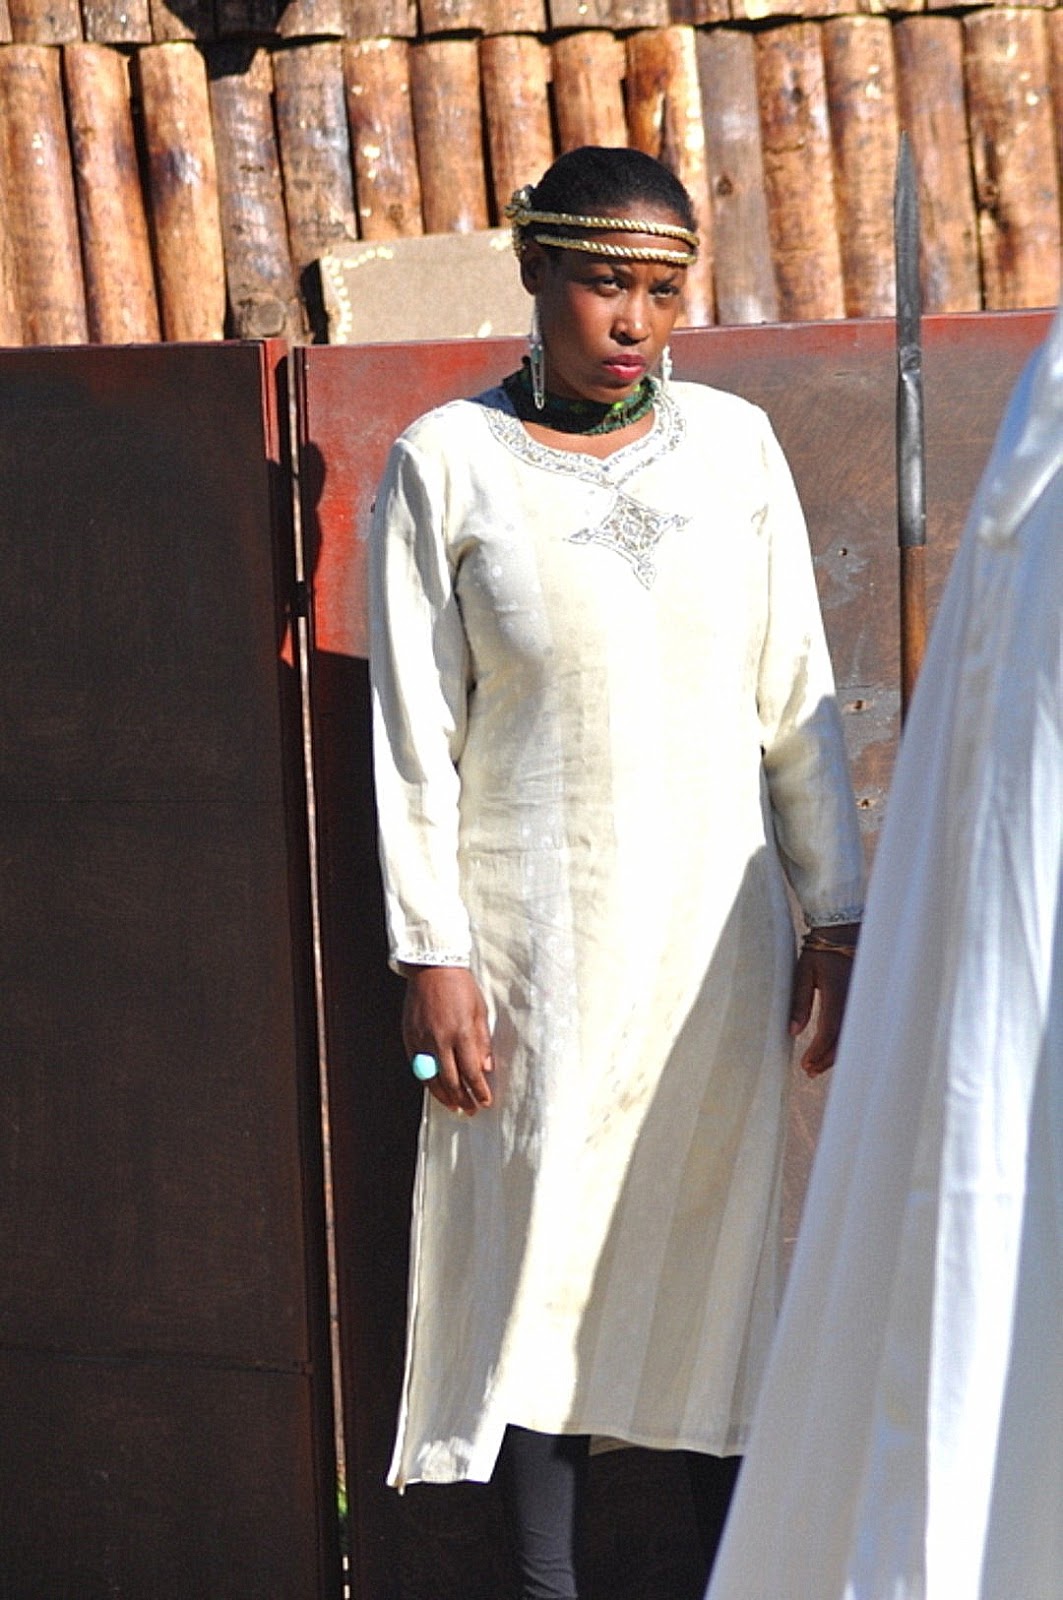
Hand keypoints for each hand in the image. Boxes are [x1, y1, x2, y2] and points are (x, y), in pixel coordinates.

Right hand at [402, 965, 493, 1114]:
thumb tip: (486, 1068)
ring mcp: (422, 1039)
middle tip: (470, 1110)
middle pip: (452, 1080)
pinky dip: (427, 1080)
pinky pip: (417, 1066)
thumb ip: (482, 1042)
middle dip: (463, 1099)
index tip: (485, 1102)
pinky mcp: (409, 1037)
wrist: (431, 968)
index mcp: (461, 1032)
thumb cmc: (461, 987)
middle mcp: (440, 1039)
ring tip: (453, 1106)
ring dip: (444, 1096)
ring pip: (431, 1078)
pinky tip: (435, 1087)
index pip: (471, 1072)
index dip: (479, 1091)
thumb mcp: (479, 1012)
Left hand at [788, 923, 859, 1077]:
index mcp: (837, 991)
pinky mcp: (865, 1000)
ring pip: (853, 1036)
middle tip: (809, 1071)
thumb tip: (792, 1031)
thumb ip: (799, 1001)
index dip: (818, 1050)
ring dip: (836, 1054)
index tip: (805, 1064)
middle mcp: (854, 998)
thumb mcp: (803, 971)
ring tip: (817, 1067)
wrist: (843, 931)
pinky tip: (832, 1051)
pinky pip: (856, 1027)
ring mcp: (862, 1000)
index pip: (829, 1029)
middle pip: (844, 1039)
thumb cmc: (820, 950)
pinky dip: (845, 1042)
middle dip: (827, 1059)